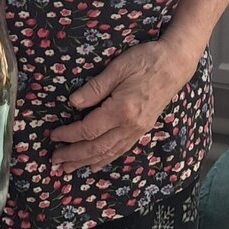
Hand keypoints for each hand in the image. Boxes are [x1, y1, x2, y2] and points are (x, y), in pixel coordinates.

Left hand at [50, 36, 200, 172]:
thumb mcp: (117, 68)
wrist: (175, 64)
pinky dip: (106, 159)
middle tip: (55, 161)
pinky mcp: (142, 129)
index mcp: (122, 110)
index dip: (69, 135)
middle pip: (97, 147)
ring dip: (86, 162)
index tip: (53, 136)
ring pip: (109, 153)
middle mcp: (130, 126)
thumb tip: (73, 103)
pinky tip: (95, 164)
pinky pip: (121, 150)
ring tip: (69, 168)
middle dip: (74, 156)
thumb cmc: (146, 60)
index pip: (88, 129)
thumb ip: (95, 87)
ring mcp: (138, 130)